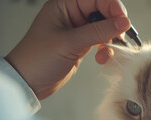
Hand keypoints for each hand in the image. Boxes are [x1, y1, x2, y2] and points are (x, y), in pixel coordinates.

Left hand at [5, 0, 129, 99]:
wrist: (28, 82)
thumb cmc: (38, 59)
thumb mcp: (70, 43)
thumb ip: (98, 31)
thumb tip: (123, 22)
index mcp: (63, 6)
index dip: (112, 6)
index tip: (123, 19)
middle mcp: (71, 15)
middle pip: (102, 12)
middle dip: (113, 25)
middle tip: (119, 37)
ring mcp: (77, 31)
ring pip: (104, 28)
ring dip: (110, 40)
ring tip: (107, 52)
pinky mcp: (80, 45)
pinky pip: (100, 42)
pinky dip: (105, 50)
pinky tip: (101, 58)